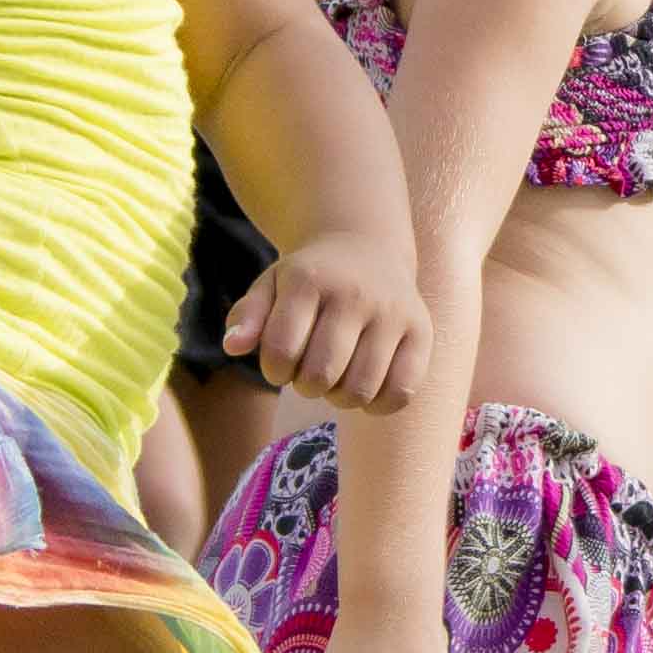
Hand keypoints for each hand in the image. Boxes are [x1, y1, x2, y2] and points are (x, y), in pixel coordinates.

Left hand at [229, 231, 425, 412]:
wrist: (368, 247)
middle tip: (309, 371)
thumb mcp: (271, 285)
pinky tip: (366, 386)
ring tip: (337, 377)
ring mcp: (392, 313)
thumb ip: (247, 315)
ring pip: (360, 389)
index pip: (281, 352)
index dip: (274, 370)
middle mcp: (355, 294)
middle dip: (306, 385)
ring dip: (339, 397)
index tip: (281, 362)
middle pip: (320, 375)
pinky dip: (378, 404)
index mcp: (310, 280)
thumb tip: (232, 347)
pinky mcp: (420, 332)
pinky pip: (400, 393)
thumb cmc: (311, 279)